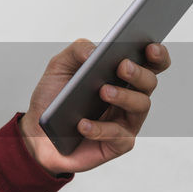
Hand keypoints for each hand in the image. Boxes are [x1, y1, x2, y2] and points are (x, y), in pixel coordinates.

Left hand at [19, 40, 171, 175]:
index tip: (151, 47)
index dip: (157, 54)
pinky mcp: (117, 144)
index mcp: (122, 76)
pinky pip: (117, 136)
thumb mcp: (59, 66)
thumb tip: (95, 51)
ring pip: (140, 106)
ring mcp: (126, 121)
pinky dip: (100, 129)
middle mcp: (130, 97)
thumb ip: (77, 50)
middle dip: (139, 73)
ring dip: (124, 96)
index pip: (151, 63)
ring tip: (103, 91)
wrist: (35, 130)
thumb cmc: (53, 96)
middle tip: (122, 66)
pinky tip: (83, 124)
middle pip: (149, 82)